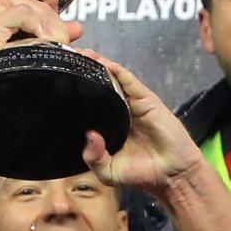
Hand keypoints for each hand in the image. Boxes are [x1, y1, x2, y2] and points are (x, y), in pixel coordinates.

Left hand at [80, 52, 204, 194]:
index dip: (77, 95)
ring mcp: (133, 105)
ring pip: (113, 80)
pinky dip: (116, 69)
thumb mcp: (108, 172)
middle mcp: (119, 113)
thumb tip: (89, 135)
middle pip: (100, 88)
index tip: (58, 84)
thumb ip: (93, 158)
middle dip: (85, 74)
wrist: (172, 174)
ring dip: (98, 66)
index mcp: (109, 127)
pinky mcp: (146, 100)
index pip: (90, 106)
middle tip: (66, 61)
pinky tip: (102, 62)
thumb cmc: (142, 174)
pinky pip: (129, 81)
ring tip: (80, 55)